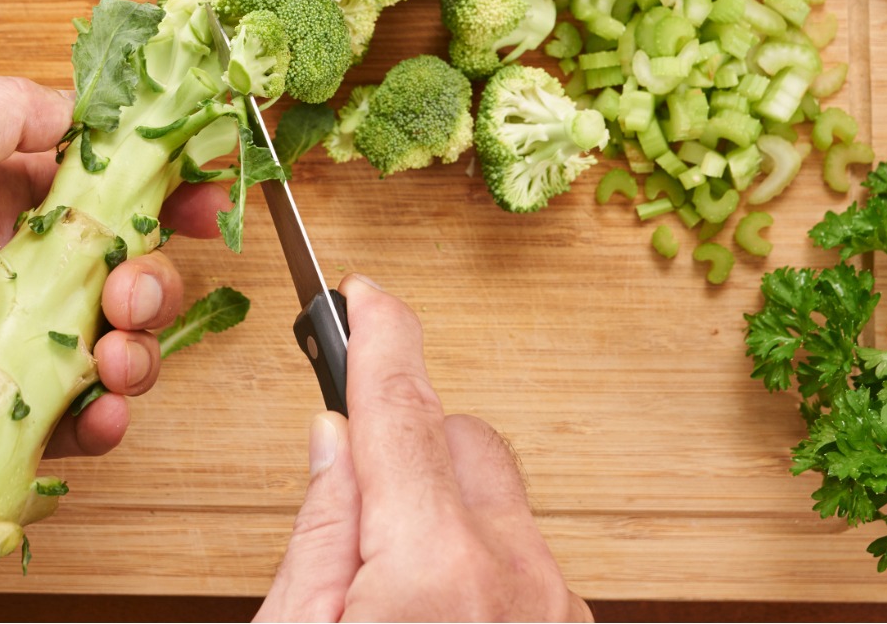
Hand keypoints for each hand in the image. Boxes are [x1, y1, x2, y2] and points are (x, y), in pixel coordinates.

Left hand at [0, 76, 227, 525]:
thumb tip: (70, 103)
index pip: (82, 182)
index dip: (147, 185)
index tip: (197, 192)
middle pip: (104, 265)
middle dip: (145, 273)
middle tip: (135, 286)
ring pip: (98, 342)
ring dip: (133, 345)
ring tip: (116, 353)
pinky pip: (67, 417)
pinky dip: (101, 416)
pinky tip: (101, 411)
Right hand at [256, 276, 589, 622]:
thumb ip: (319, 533)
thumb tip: (334, 440)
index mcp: (437, 567)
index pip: (401, 411)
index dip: (378, 339)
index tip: (365, 296)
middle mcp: (513, 575)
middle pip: (462, 442)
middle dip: (406, 453)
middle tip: (351, 517)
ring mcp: (551, 605)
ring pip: (496, 498)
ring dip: (445, 516)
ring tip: (395, 592)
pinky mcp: (567, 622)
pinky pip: (521, 553)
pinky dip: (478, 563)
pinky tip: (438, 612)